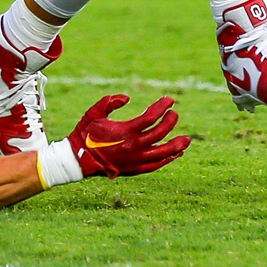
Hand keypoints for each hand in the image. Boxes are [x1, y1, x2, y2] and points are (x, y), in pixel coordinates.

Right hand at [67, 94, 190, 177]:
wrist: (80, 159)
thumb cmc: (86, 133)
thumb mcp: (94, 113)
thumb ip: (109, 101)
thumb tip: (127, 97)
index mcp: (126, 131)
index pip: (151, 117)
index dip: (162, 107)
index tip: (170, 100)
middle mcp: (135, 146)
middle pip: (160, 133)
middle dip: (170, 121)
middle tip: (174, 114)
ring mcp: (137, 159)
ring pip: (163, 152)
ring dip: (176, 145)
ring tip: (187, 139)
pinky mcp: (135, 169)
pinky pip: (156, 165)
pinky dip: (168, 159)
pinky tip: (176, 154)